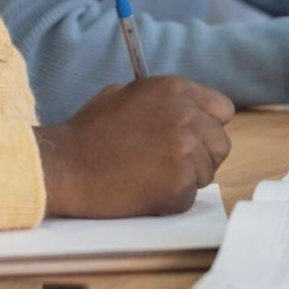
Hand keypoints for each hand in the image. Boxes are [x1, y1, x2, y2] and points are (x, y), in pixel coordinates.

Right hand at [35, 76, 233, 217]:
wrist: (65, 166)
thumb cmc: (89, 133)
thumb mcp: (125, 94)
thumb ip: (163, 99)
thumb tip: (188, 108)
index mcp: (176, 89)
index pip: (222, 110)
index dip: (207, 126)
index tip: (194, 137)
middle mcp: (187, 116)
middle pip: (220, 144)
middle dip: (201, 155)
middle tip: (168, 162)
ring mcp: (186, 151)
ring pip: (208, 172)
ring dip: (185, 178)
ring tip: (148, 175)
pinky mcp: (179, 184)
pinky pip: (189, 196)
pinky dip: (170, 199)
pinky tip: (143, 190)